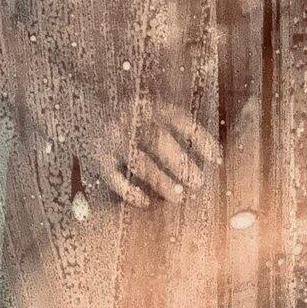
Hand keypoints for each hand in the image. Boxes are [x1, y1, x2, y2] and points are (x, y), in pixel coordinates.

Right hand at [94, 101, 220, 208]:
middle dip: (180, 163)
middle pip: (159, 141)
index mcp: (150, 105)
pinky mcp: (100, 156)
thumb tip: (217, 158)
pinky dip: (128, 191)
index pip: (180, 120)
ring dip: (160, 181)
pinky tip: (144, 202)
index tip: (217, 159)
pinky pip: (114, 176)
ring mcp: (114, 138)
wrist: (88, 104)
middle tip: (198, 182)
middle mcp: (131, 118)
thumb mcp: (157, 111)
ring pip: (139, 162)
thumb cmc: (136, 117)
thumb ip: (181, 128)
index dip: (200, 140)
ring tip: (178, 197)